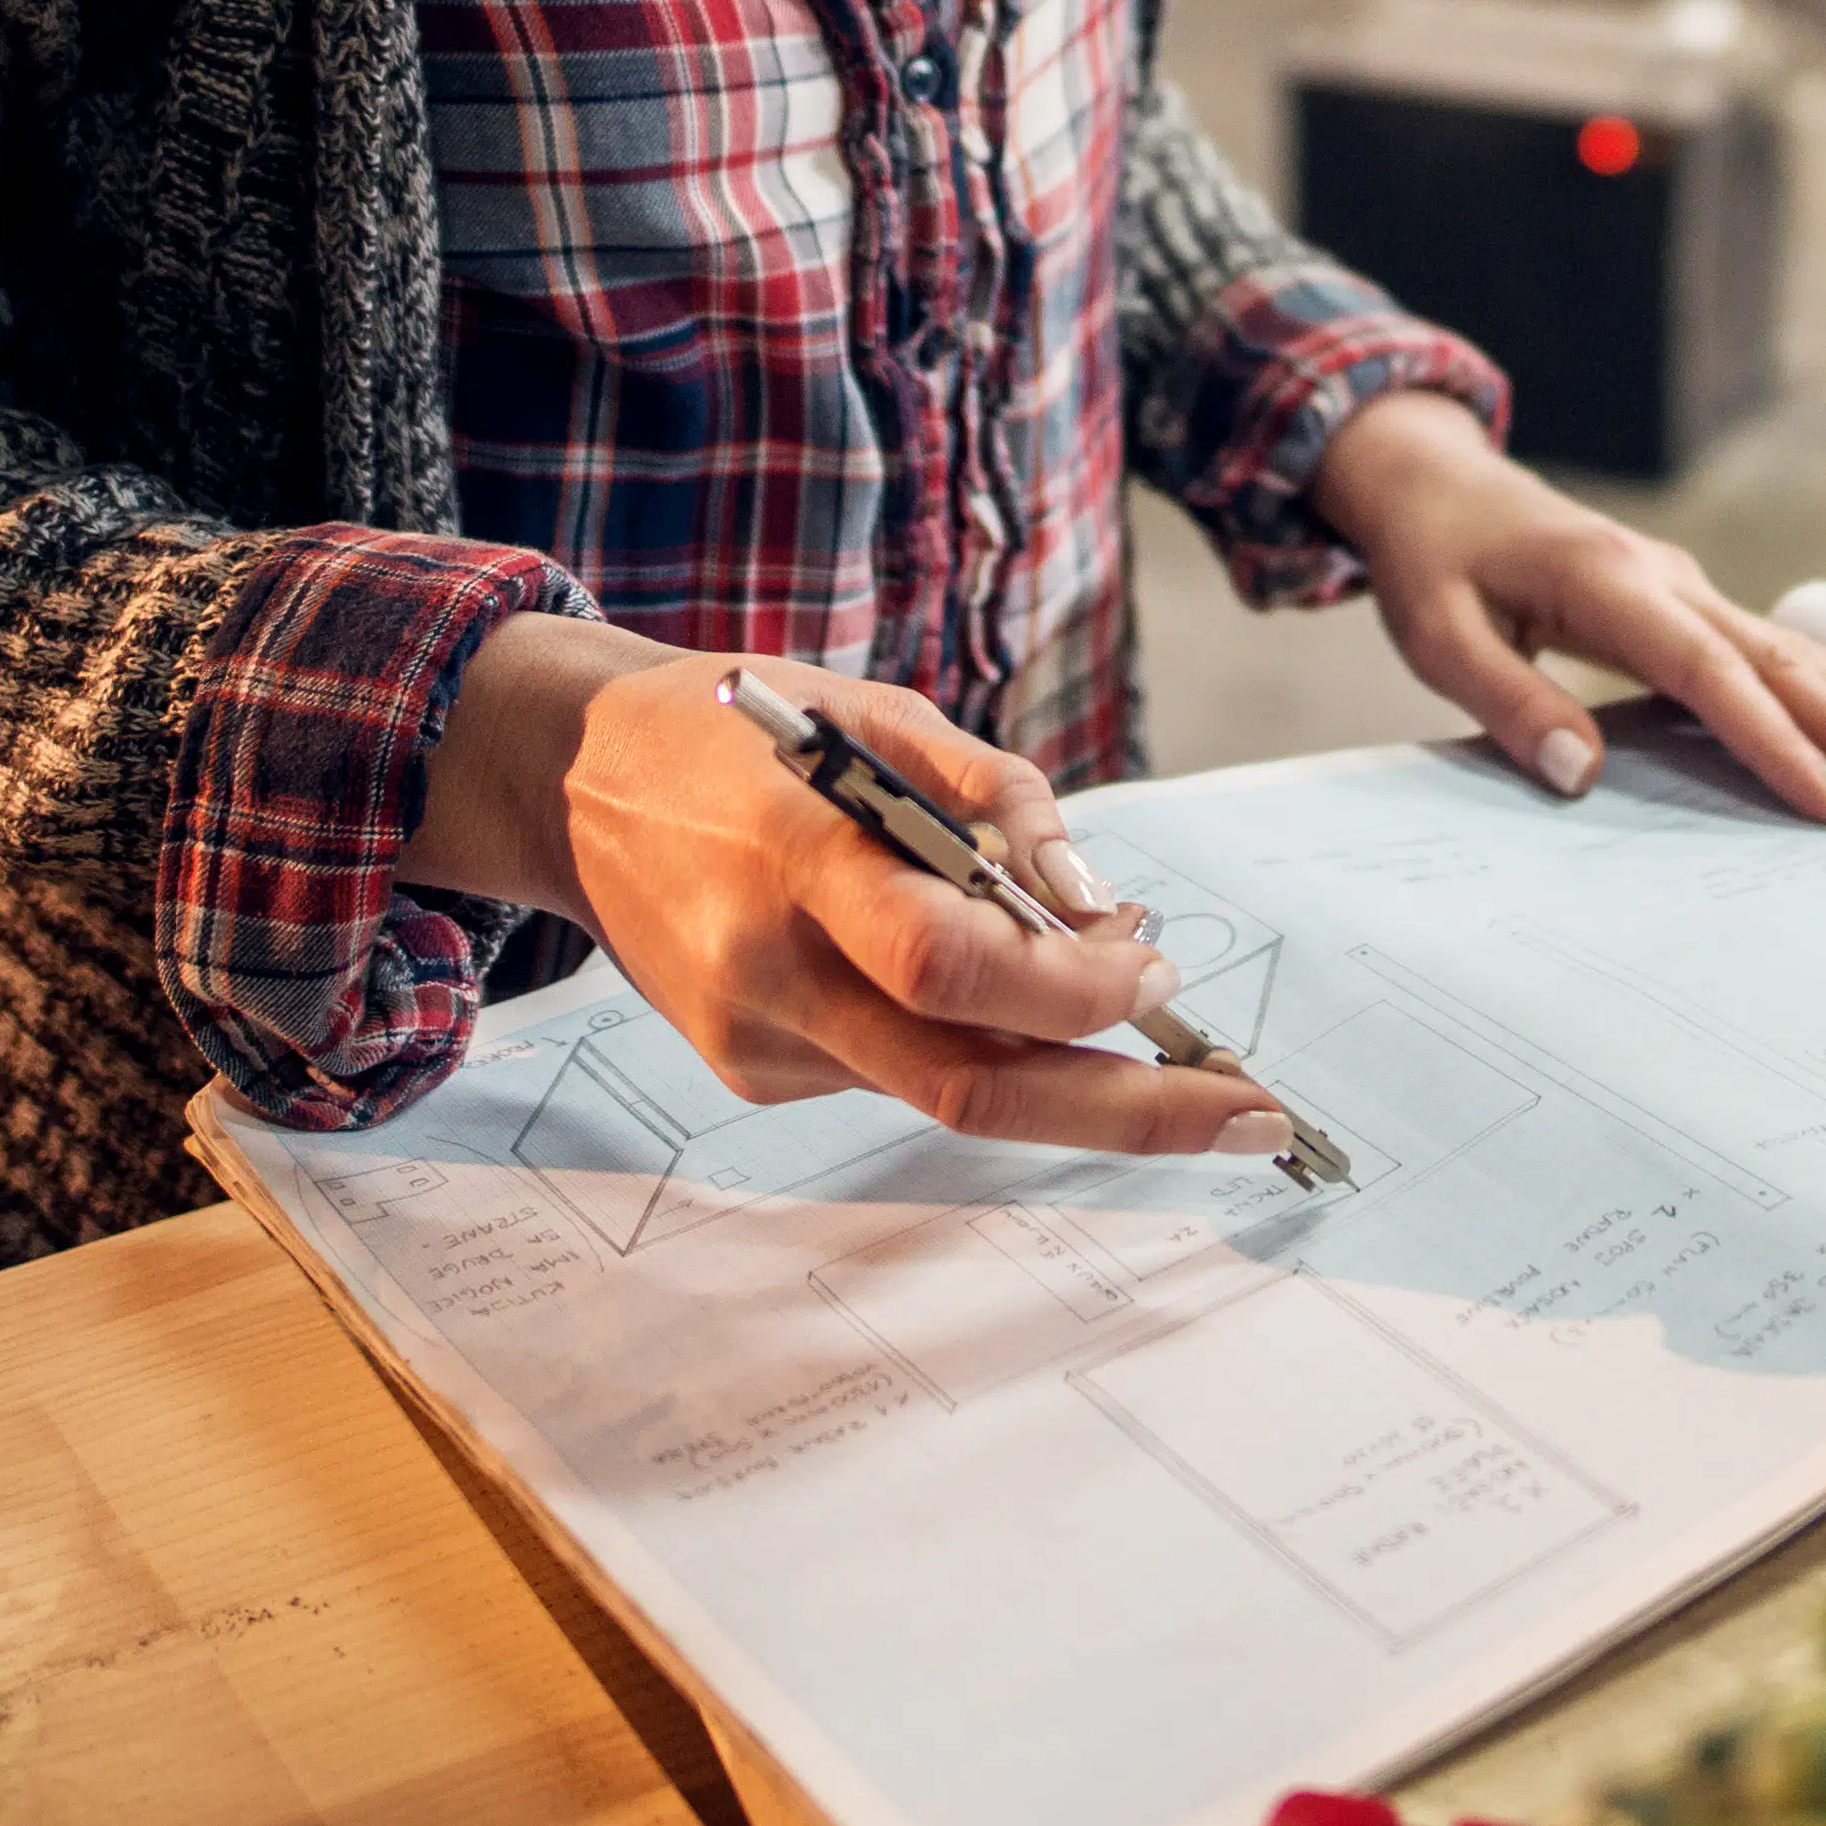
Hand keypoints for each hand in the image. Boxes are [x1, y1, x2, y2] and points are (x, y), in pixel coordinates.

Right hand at [410, 617, 1286, 1155]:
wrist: (570, 782)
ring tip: (1143, 1001)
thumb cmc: (735, 728)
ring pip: (945, 1087)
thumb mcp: (872, 709)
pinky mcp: (749, 1070)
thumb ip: (995, 800)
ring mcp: (752, 1037)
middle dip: (1131, 1112)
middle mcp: (765, 970)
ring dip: (1070, 1063)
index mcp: (793, 856)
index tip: (1158, 966)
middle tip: (1255, 1117)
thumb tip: (1098, 905)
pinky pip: (896, 1070)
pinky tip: (1022, 991)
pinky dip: (983, 1041)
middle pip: (971, 1085)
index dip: (1076, 986)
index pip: (954, 964)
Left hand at [1312, 391, 1825, 822]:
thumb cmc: (1433, 563)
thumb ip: (1509, 704)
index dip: (1779, 743)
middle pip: (1786, 668)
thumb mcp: (1437, 636)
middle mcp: (1670, 580)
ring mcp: (1688, 585)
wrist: (1439, 481)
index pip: (1713, 675)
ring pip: (1800, 657)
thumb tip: (1584, 776)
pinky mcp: (1690, 597)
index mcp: (1611, 588)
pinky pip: (1781, 648)